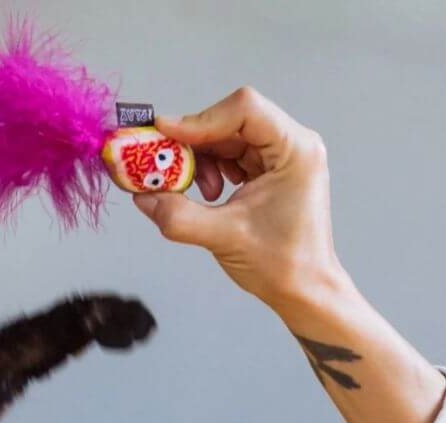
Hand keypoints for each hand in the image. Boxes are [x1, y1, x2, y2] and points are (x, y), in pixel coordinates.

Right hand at [132, 87, 346, 315]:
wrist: (303, 289)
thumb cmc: (281, 264)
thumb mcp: (223, 238)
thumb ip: (178, 216)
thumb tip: (142, 197)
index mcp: (294, 149)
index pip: (243, 111)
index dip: (200, 119)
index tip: (163, 134)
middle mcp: (291, 144)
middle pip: (230, 123)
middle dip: (194, 145)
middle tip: (165, 168)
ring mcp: (280, 157)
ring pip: (227, 139)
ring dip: (201, 162)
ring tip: (201, 195)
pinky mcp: (268, 172)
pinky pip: (230, 157)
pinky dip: (209, 172)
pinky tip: (209, 196)